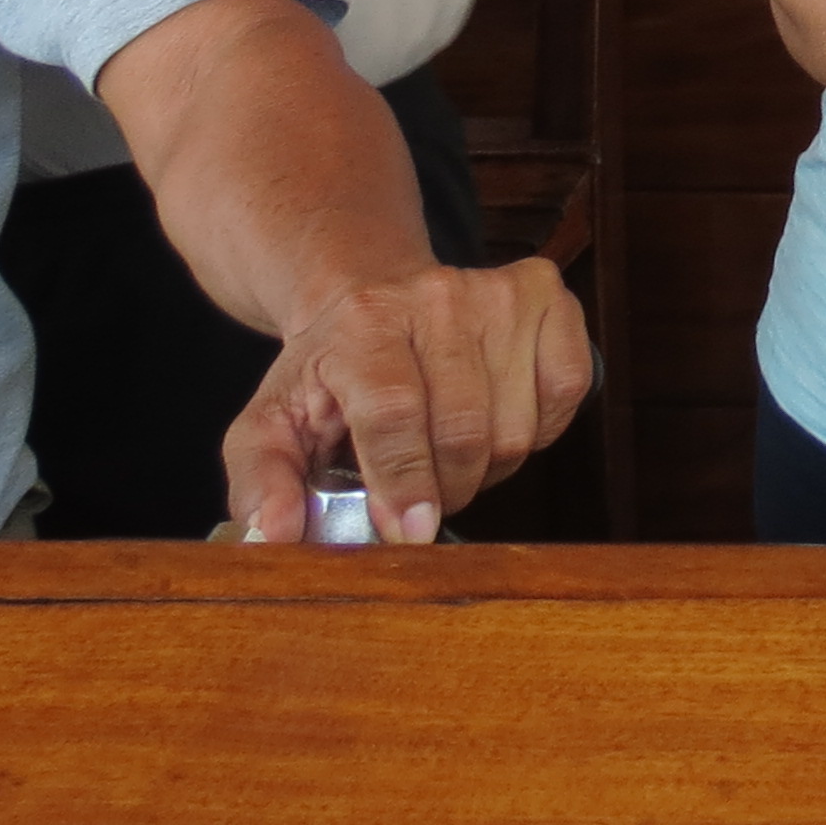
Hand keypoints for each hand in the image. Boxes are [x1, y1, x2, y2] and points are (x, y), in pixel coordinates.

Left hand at [222, 254, 594, 542]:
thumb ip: (260, 482)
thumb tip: (276, 535)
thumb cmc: (328, 373)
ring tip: (451, 455)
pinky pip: (565, 393)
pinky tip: (498, 418)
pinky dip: (537, 430)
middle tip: (421, 497)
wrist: (375, 296)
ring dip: (487, 467)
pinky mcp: (546, 293)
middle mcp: (435, 295)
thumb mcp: (271, 423)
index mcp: (363, 322)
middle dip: (444, 489)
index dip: (404, 481)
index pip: (394, 410)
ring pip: (515, 426)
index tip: (409, 533)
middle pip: (463, 430)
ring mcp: (498, 291)